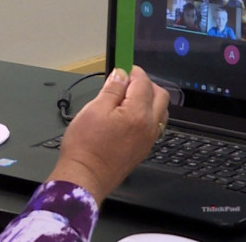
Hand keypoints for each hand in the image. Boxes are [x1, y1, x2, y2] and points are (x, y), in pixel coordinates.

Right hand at [46, 66, 169, 204]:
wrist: (85, 177)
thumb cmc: (85, 147)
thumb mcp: (94, 109)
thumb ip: (111, 89)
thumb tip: (120, 75)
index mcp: (137, 113)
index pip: (143, 82)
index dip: (132, 71)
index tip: (122, 68)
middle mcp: (148, 126)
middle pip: (160, 95)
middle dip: (145, 83)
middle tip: (126, 81)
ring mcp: (148, 139)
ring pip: (160, 111)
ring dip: (148, 99)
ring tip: (126, 98)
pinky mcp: (143, 149)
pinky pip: (154, 125)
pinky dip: (146, 114)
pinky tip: (128, 115)